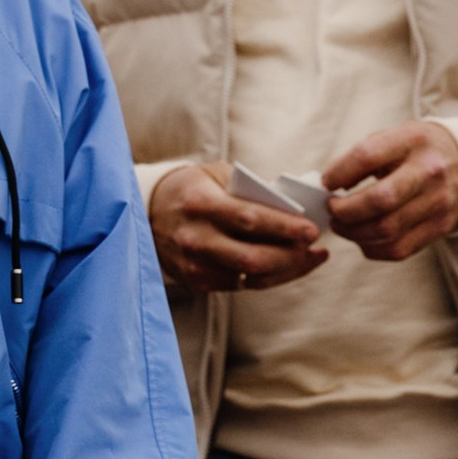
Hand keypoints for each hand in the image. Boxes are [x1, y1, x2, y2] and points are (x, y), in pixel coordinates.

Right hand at [149, 163, 325, 294]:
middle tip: (312, 246)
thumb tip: (292, 204)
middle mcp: (195, 237)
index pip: (249, 219)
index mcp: (200, 203)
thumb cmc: (189, 189)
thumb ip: (250, 188)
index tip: (312, 230)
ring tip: (305, 255)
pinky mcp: (196, 281)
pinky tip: (283, 264)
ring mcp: (194, 264)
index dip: (284, 227)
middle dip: (290, 255)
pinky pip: (240, 284)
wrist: (145, 212)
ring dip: (284, 268)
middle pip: (253, 256)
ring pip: (250, 276)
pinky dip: (266, 276)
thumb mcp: (215, 175)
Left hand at [323, 121, 457, 261]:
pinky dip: (372, 248)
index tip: (325, 183)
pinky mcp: (441, 227)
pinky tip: (362, 237)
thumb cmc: (417, 150)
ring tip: (342, 224)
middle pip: (378, 201)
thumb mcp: (394, 137)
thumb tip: (327, 185)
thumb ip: (361, 157)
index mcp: (413, 141)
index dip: (338, 173)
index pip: (367, 156)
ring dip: (353, 233)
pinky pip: (398, 249)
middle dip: (344, 211)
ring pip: (386, 230)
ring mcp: (438, 202)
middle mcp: (429, 172)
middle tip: (331, 210)